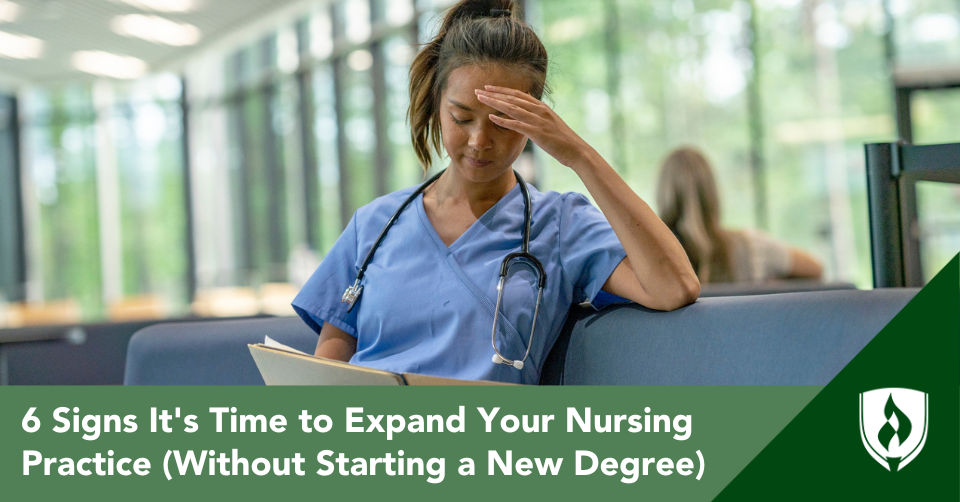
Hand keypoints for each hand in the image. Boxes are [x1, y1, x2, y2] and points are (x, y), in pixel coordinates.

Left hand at [476, 86, 592, 170]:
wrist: (577, 151)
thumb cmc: (563, 140)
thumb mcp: (550, 123)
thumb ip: (539, 116)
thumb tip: (529, 110)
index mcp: (541, 107)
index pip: (518, 94)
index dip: (502, 90)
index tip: (489, 87)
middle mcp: (539, 110)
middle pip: (512, 98)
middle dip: (493, 93)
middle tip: (478, 90)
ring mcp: (538, 120)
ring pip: (511, 108)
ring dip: (494, 102)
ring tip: (480, 99)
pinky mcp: (537, 132)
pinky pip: (516, 124)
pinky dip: (503, 120)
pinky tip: (490, 117)